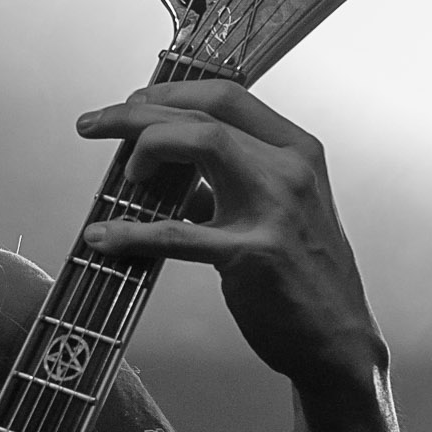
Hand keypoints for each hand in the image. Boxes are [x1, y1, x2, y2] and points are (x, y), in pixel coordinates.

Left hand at [75, 82, 385, 393]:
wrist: (337, 338)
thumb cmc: (301, 276)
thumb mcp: (276, 213)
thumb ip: (228, 187)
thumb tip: (170, 179)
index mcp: (297, 151)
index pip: (226, 97)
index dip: (170, 93)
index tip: (132, 103)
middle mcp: (289, 168)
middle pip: (203, 113)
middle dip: (137, 112)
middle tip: (94, 125)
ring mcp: (274, 208)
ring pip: (197, 143)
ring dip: (142, 148)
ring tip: (116, 175)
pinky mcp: (251, 254)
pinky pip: (175, 233)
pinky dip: (130, 232)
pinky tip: (102, 236)